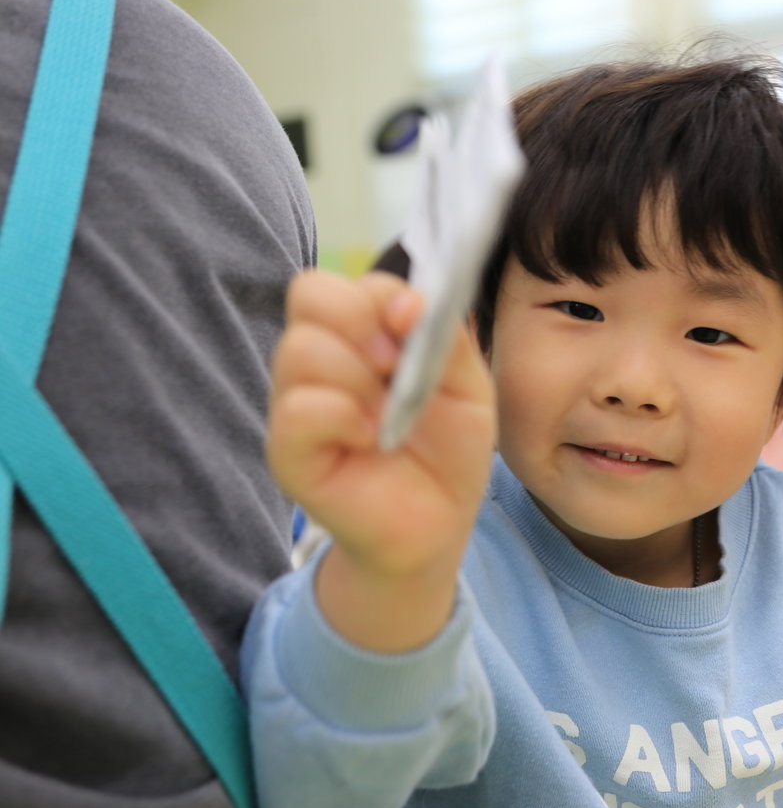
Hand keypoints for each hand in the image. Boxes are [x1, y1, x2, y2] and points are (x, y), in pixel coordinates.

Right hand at [267, 270, 495, 648]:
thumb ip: (446, 336)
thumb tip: (411, 300)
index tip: (414, 323)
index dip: (381, 293)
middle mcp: (321, 361)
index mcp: (360, 336)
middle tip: (396, 366)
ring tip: (389, 416)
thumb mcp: (468, 386)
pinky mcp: (289, 452)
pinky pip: (297, 410)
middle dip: (362, 320)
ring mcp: (298, 403)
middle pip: (308, 294)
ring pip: (301, 350)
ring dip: (358, 377)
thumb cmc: (447, 453)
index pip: (344, 281)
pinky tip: (371, 439)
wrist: (439, 525)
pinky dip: (342, 417)